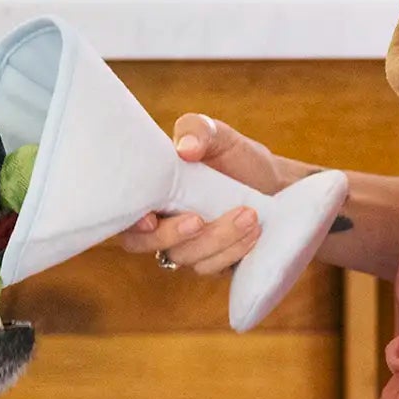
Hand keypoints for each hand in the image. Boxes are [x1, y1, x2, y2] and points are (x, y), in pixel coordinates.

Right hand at [118, 113, 278, 274]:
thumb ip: (198, 131)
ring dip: (215, 240)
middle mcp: (159, 221)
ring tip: (248, 216)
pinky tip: (253, 232)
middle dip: (170, 236)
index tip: (149, 218)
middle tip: (198, 220)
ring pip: (183, 257)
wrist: (277, 185)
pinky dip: (231, 251)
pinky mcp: (209, 261)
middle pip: (141, 244)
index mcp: (150, 191)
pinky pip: (209, 267)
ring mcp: (184, 246)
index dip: (128, 221)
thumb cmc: (237, 157)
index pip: (121, 213)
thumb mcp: (219, 135)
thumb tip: (185, 148)